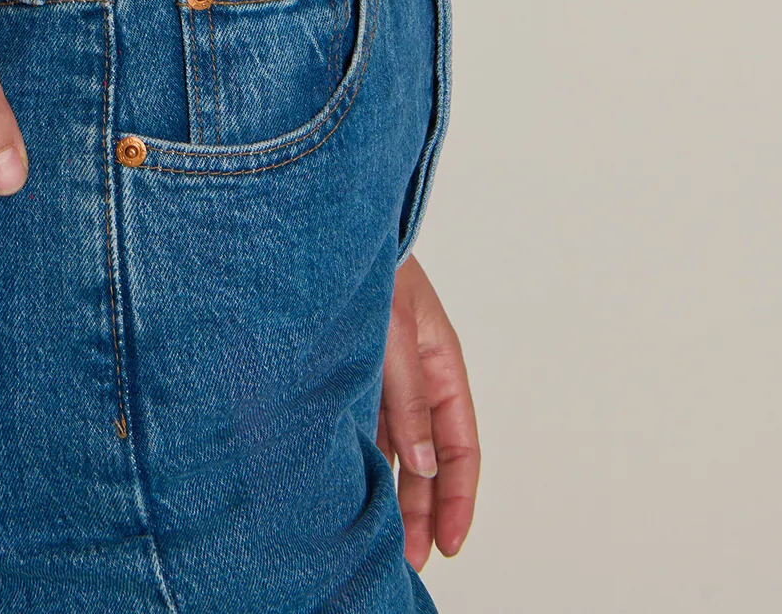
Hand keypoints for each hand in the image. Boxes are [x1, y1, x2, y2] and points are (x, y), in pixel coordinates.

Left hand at [378, 254, 479, 568]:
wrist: (319, 224)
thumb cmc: (367, 265)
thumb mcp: (393, 333)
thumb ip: (407, 396)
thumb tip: (423, 463)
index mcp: (442, 363)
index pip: (462, 445)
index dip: (459, 498)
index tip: (450, 543)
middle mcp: (415, 375)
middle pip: (428, 457)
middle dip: (422, 510)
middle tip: (409, 558)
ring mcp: (381, 375)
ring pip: (394, 448)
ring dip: (390, 491)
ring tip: (379, 537)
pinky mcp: (349, 371)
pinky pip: (362, 426)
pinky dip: (361, 459)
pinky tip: (349, 488)